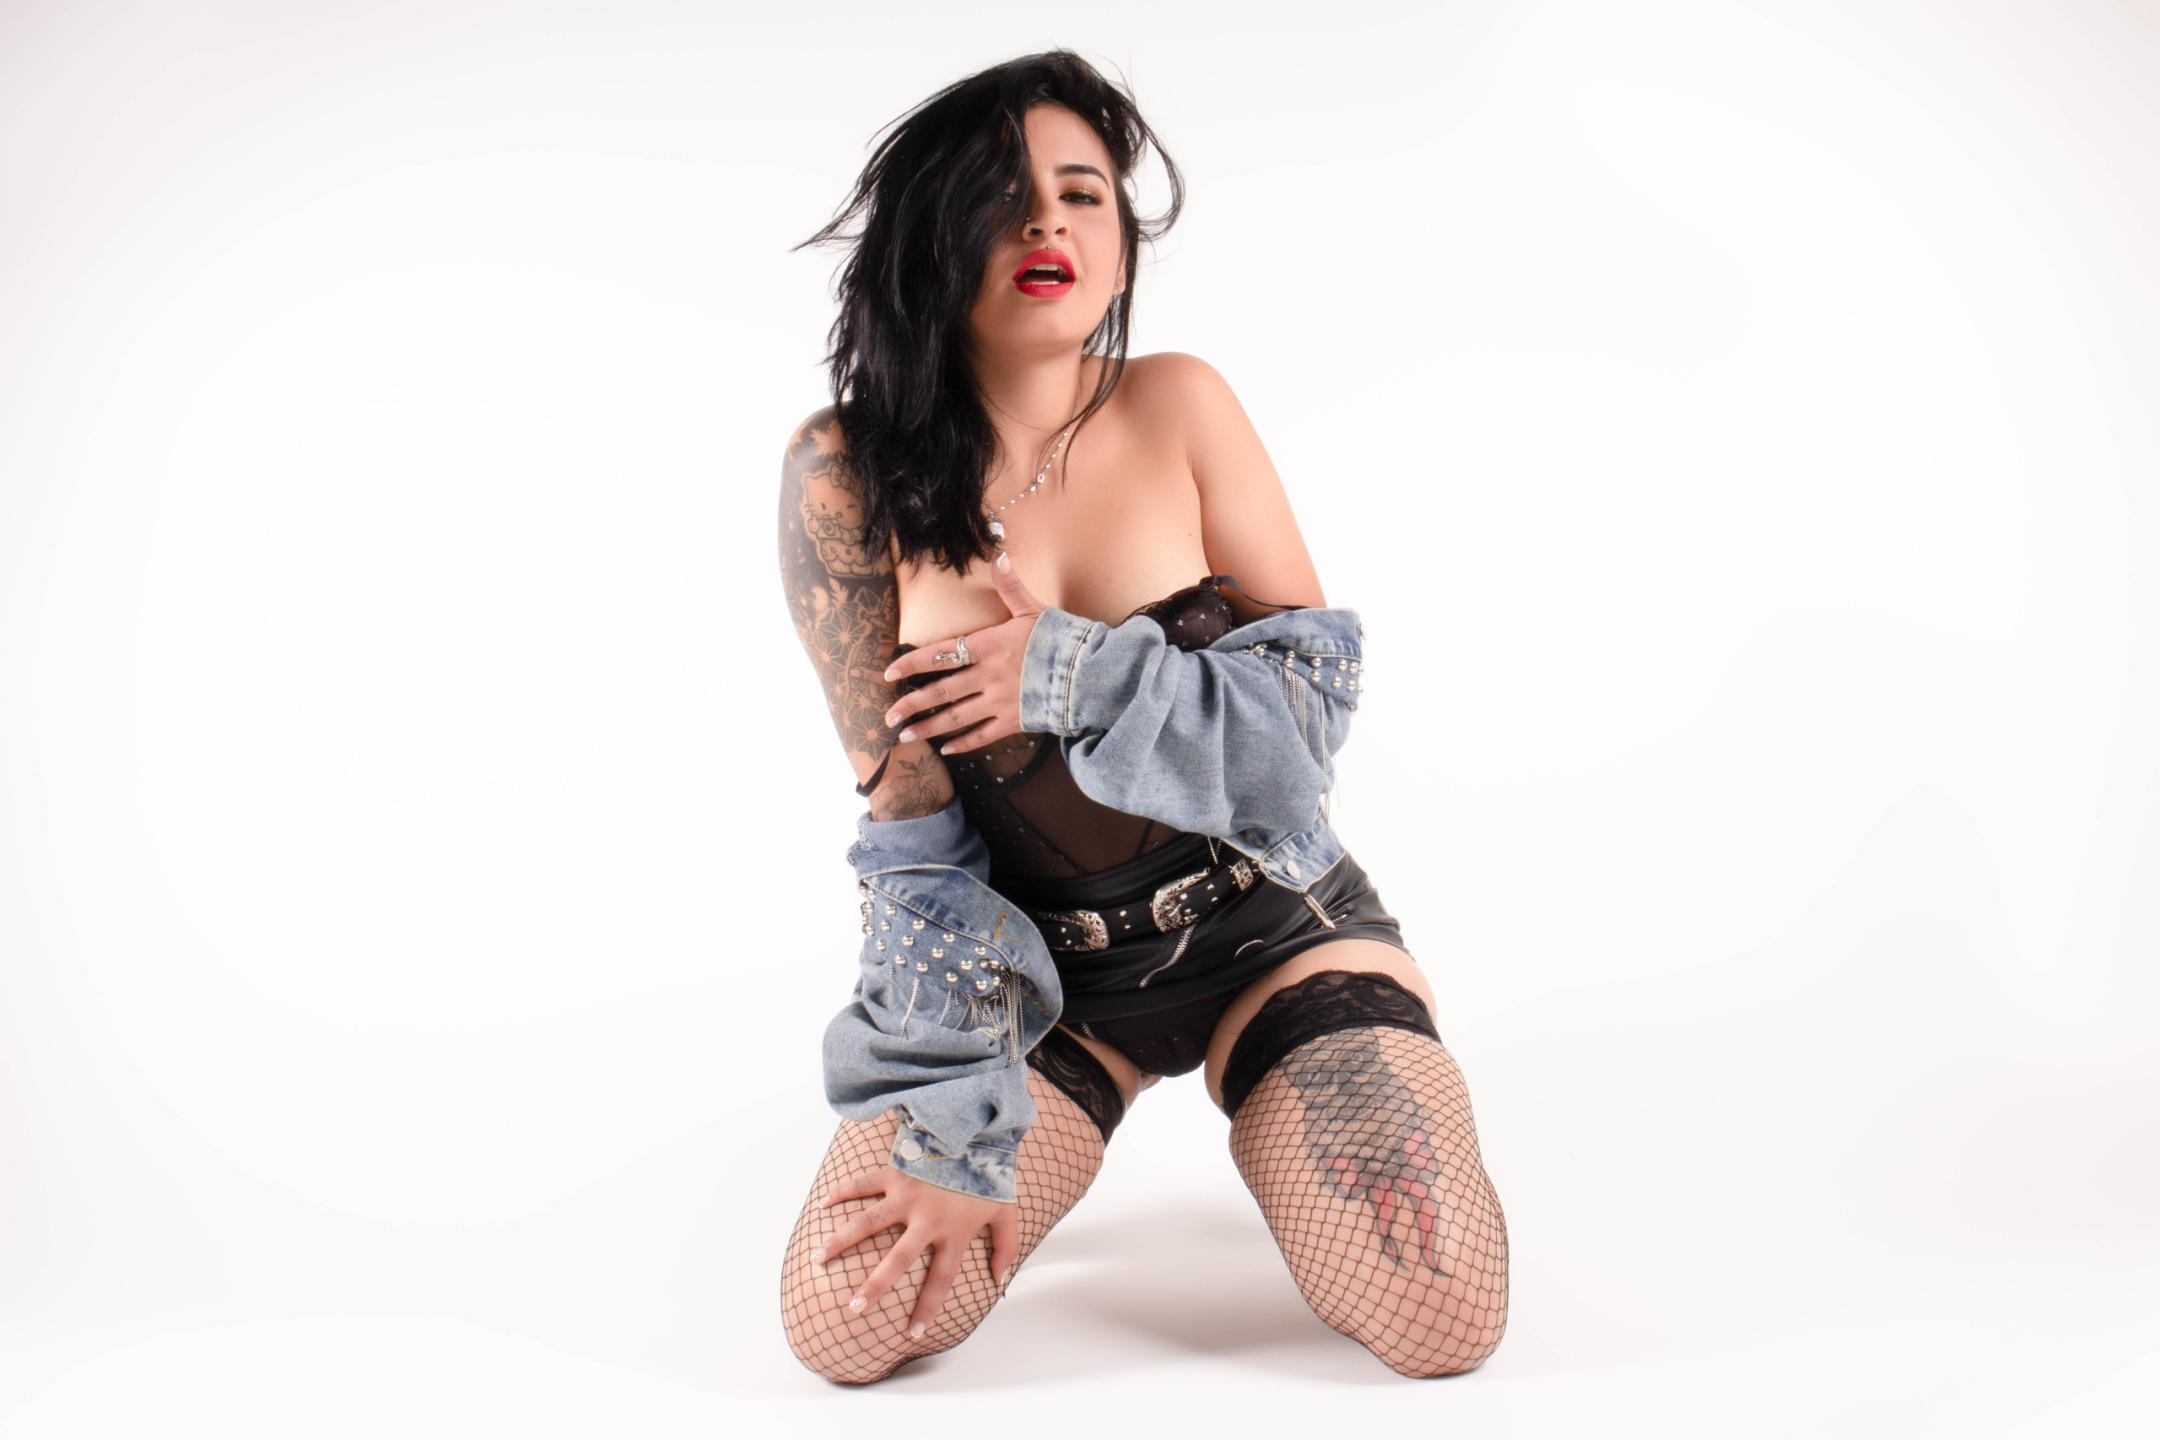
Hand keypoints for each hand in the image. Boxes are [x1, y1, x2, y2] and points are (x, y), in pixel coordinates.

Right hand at [815, 1161, 1020, 1337]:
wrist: (978, 1132)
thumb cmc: (991, 1176)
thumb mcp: (1007, 1213)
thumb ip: (1005, 1248)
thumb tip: (999, 1281)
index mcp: (953, 1232)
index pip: (940, 1280)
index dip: (927, 1308)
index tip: (912, 1334)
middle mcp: (926, 1219)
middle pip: (897, 1260)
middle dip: (875, 1286)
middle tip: (854, 1307)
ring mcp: (907, 1196)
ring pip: (868, 1223)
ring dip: (840, 1241)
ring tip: (817, 1259)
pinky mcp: (896, 1173)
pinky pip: (863, 1184)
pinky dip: (841, 1192)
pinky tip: (821, 1206)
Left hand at [881, 551, 1045, 755]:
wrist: (1089, 673)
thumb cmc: (1060, 640)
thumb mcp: (1033, 610)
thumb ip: (1011, 588)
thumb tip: (1000, 559)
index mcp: (988, 646)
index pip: (940, 655)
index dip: (912, 664)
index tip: (889, 673)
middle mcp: (988, 676)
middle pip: (941, 691)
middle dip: (911, 704)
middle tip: (888, 716)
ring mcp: (1000, 702)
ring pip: (956, 717)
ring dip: (928, 727)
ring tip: (905, 736)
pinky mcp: (1014, 722)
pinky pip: (983, 736)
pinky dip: (963, 743)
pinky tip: (946, 750)